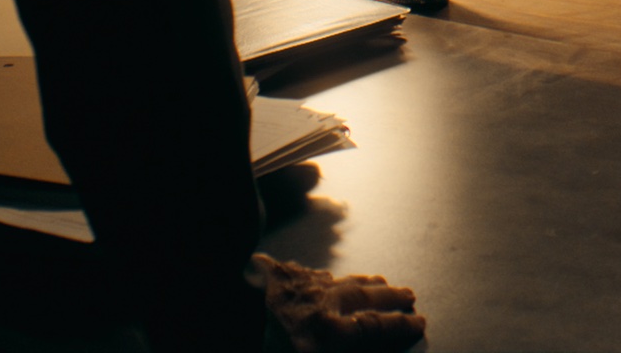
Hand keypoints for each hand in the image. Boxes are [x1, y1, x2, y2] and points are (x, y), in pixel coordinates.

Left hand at [254, 253, 424, 352]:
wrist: (202, 320)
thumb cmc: (255, 345)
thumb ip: (334, 346)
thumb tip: (358, 341)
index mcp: (325, 335)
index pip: (375, 328)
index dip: (399, 326)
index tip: (418, 321)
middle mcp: (314, 306)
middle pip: (362, 298)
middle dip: (389, 298)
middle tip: (408, 295)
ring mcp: (290, 288)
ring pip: (335, 281)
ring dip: (359, 283)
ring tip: (379, 283)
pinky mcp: (264, 279)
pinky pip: (302, 273)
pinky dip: (320, 277)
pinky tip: (323, 277)